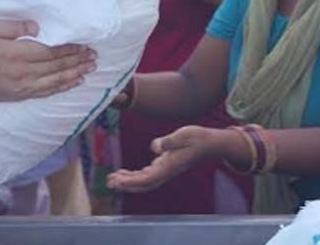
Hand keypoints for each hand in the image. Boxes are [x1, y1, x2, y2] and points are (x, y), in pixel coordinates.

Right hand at [0, 20, 96, 101]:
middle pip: (56, 67)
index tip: (84, 45)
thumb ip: (12, 28)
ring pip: (55, 81)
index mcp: (15, 54)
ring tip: (91, 68)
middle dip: (77, 61)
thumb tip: (36, 28)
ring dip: (75, 74)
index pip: (50, 52)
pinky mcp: (20, 95)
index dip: (69, 49)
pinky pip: (47, 91)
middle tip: (94, 55)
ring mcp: (22, 87)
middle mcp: (22, 73)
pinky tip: (74, 82)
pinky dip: (63, 87)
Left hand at [106, 125, 221, 192]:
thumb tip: (153, 147)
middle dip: (126, 184)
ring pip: (144, 180)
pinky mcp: (166, 165)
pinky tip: (126, 173)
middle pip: (143, 183)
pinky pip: (148, 174)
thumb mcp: (183, 135)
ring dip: (128, 181)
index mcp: (169, 166)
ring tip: (113, 178)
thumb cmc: (198, 138)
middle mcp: (166, 171)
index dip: (131, 182)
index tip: (117, 181)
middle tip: (109, 182)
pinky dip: (135, 175)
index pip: (146, 179)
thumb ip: (168, 141)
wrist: (210, 143)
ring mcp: (166, 170)